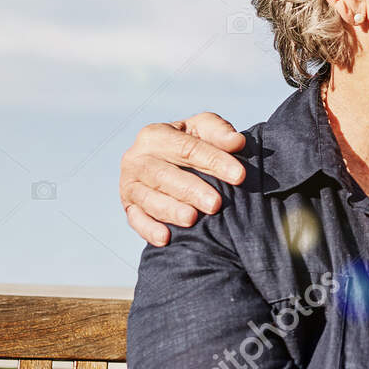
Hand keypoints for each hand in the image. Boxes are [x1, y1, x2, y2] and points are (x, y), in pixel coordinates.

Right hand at [120, 113, 247, 244]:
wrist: (166, 161)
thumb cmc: (190, 144)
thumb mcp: (204, 130)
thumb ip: (220, 132)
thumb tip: (237, 142)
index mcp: (155, 135)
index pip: (187, 148)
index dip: (214, 161)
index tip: (239, 176)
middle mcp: (137, 159)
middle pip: (164, 175)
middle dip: (191, 190)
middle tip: (216, 204)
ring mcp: (129, 185)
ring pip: (148, 198)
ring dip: (171, 210)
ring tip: (192, 219)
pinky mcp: (128, 207)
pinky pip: (136, 220)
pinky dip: (149, 230)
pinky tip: (166, 238)